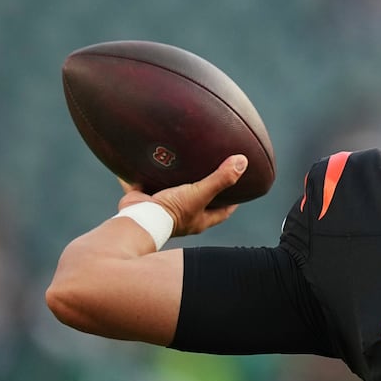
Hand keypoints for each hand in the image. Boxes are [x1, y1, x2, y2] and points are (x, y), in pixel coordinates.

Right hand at [117, 154, 247, 236]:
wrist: (137, 220)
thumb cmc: (171, 211)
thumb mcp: (200, 193)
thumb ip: (220, 179)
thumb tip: (243, 162)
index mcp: (198, 219)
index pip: (223, 211)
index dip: (232, 201)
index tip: (241, 189)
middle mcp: (182, 216)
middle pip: (198, 201)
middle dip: (204, 188)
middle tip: (211, 170)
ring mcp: (162, 209)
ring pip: (171, 192)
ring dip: (175, 180)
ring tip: (181, 162)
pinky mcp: (143, 200)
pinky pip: (144, 184)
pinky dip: (143, 175)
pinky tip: (145, 160)